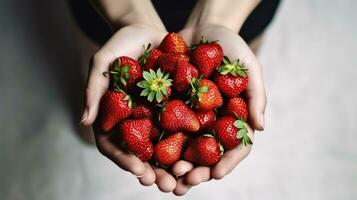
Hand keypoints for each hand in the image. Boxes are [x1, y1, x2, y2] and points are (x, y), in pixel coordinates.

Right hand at [80, 24, 181, 191]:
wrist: (148, 31)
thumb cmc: (121, 45)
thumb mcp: (103, 62)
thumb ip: (94, 90)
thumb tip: (84, 121)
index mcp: (113, 118)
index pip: (113, 146)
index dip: (124, 160)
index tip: (138, 170)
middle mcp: (134, 123)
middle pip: (141, 155)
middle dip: (154, 172)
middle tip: (166, 185)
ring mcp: (155, 119)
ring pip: (164, 149)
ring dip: (174, 167)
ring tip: (186, 180)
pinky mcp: (175, 110)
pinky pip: (183, 130)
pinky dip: (191, 145)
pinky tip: (203, 155)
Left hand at [170, 24, 265, 194]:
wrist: (201, 29)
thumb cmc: (230, 46)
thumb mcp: (248, 66)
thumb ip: (256, 95)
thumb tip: (260, 127)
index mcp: (233, 117)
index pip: (234, 146)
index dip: (227, 163)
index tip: (216, 175)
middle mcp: (212, 122)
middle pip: (207, 154)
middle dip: (198, 170)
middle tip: (186, 180)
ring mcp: (191, 116)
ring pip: (184, 148)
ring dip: (176, 165)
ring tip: (166, 176)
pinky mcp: (170, 107)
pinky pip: (164, 128)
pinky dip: (157, 145)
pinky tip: (148, 156)